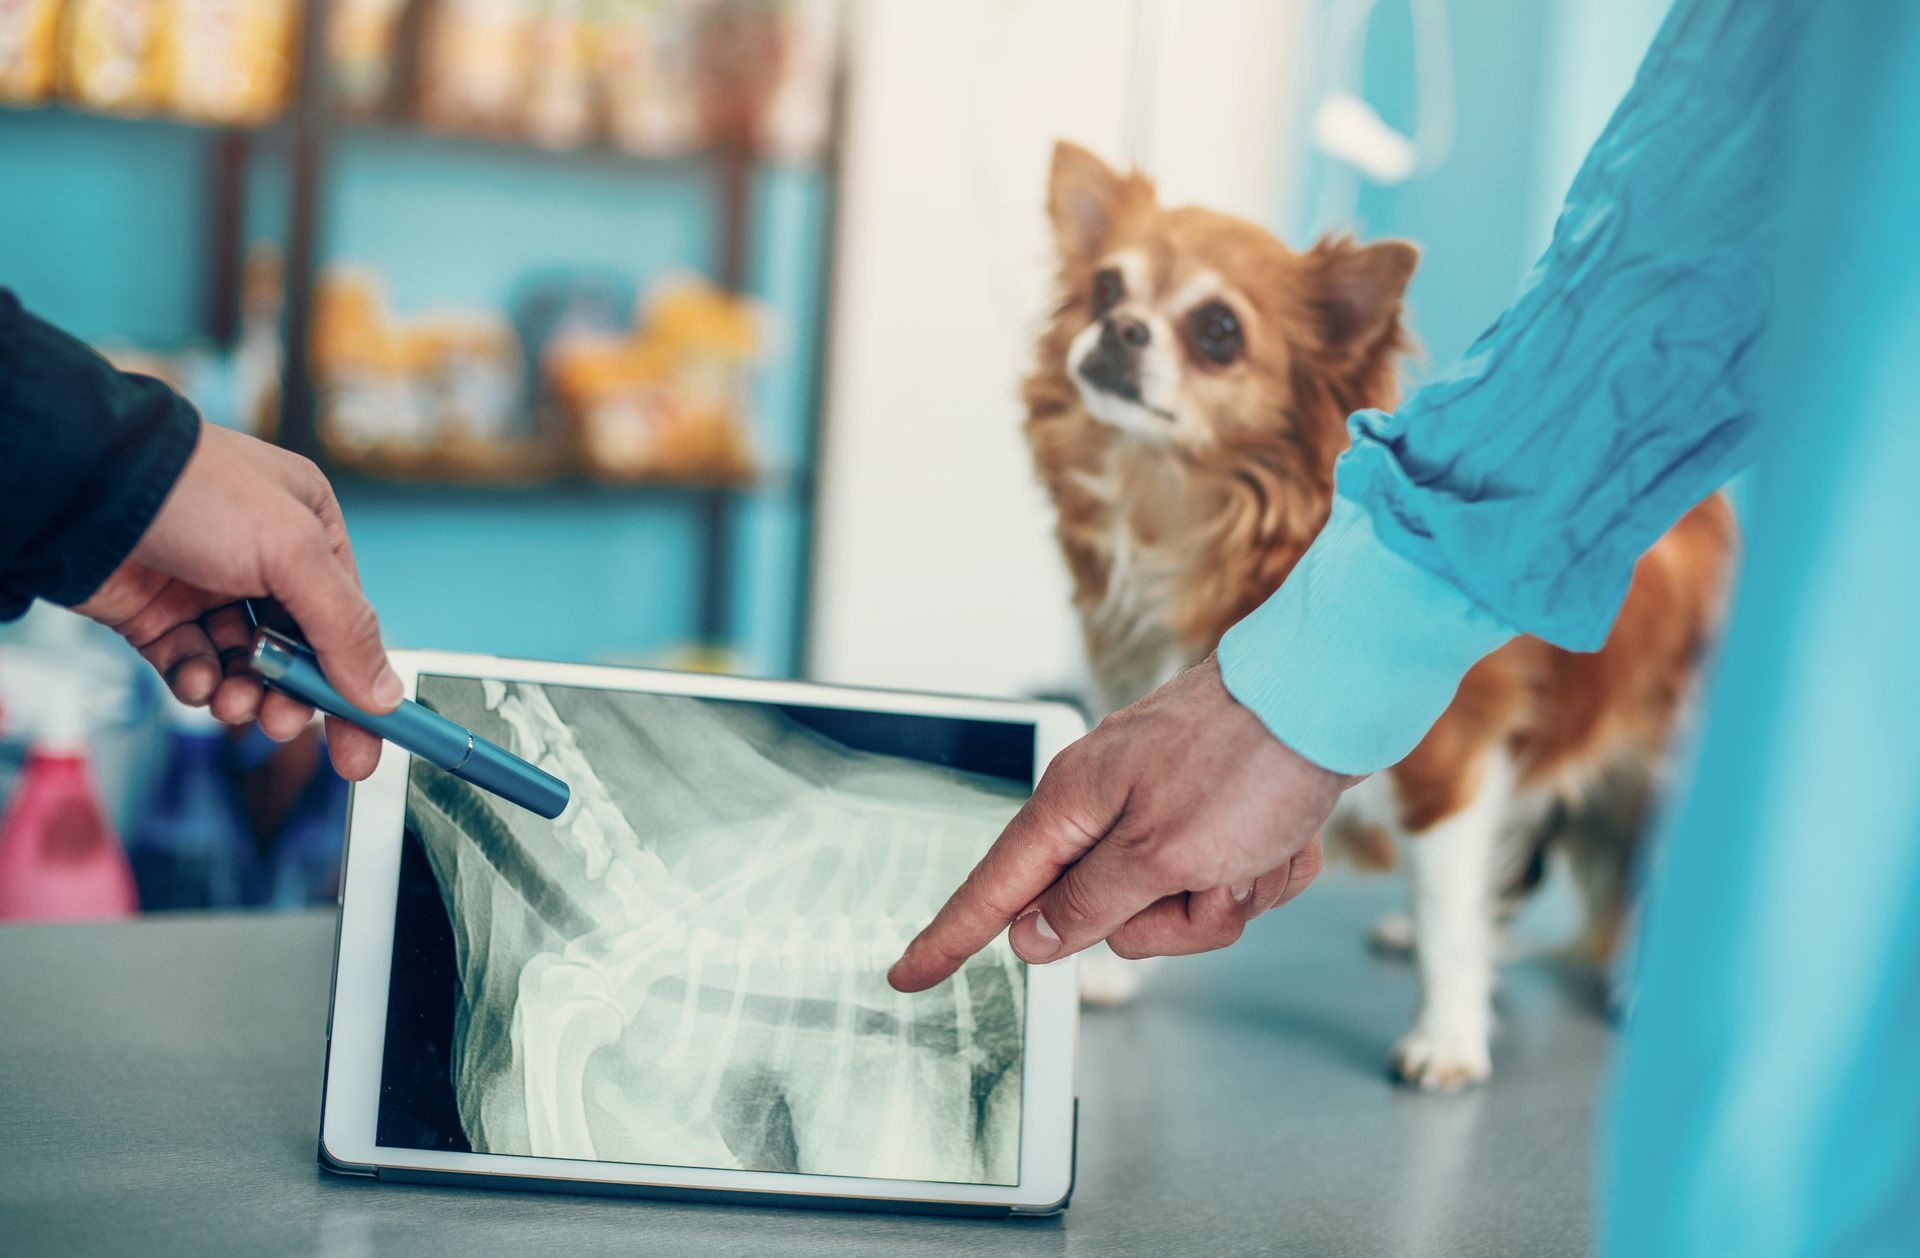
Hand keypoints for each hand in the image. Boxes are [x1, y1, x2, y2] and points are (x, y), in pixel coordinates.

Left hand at [74, 423, 399, 779]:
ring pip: (245, 667)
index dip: (357, 685)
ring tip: (232, 700)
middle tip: (281, 722)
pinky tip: (194, 679)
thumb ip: (346, 628)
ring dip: (244, 694)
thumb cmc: (195, 492)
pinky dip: (197, 683)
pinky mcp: (159, 613)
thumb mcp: (294, 552)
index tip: (365, 742)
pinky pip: (193, 666)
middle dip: (291, 695)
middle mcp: (264, 560)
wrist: (83, 483)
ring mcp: (209, 587)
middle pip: (298, 652)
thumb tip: (385, 695)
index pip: (349, 622)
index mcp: (311, 530)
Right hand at [888, 655, 1357, 990]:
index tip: (907, 976)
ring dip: (1231, 893)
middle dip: (1176, 918)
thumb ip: (1088, 903)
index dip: (951, 938)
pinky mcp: (1216, 810)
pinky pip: (1227, 878)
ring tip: (1260, 848)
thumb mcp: (1162, 852)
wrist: (1331, 692)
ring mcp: (1165, 806)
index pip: (995, 890)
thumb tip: (1030, 936)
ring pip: (1177, 904)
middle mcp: (1110, 804)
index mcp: (1075, 804)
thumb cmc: (1246, 759)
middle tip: (1217, 879)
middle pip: (1108, 916)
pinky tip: (1286, 836)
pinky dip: (1263, 870)